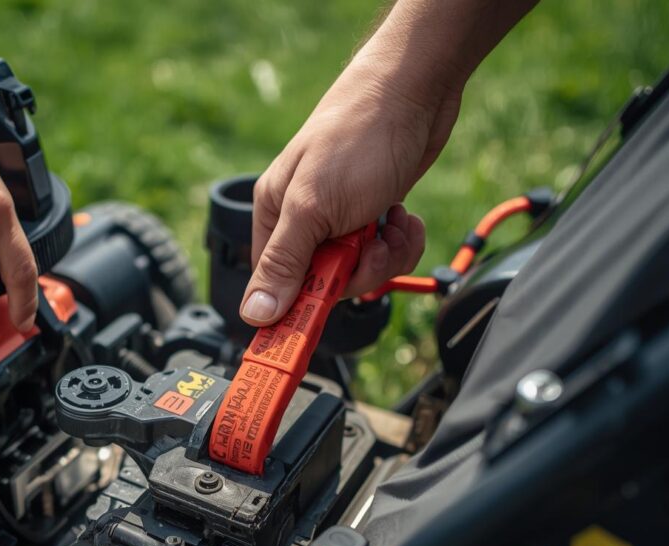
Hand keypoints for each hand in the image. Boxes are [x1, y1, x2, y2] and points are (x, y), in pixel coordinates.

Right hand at [240, 35, 461, 324]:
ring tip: (390, 221)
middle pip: (325, 283)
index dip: (298, 307)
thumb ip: (284, 263)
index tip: (312, 333)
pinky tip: (401, 213)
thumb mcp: (313, 207)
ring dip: (385, 254)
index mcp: (275, 216)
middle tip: (368, 243)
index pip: (276, 286)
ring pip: (360, 270)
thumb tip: (254, 312)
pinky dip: (400, 239)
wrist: (414, 89)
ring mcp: (340, 217)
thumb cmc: (357, 136)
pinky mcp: (372, 212)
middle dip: (357, 270)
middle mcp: (304, 220)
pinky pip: (385, 251)